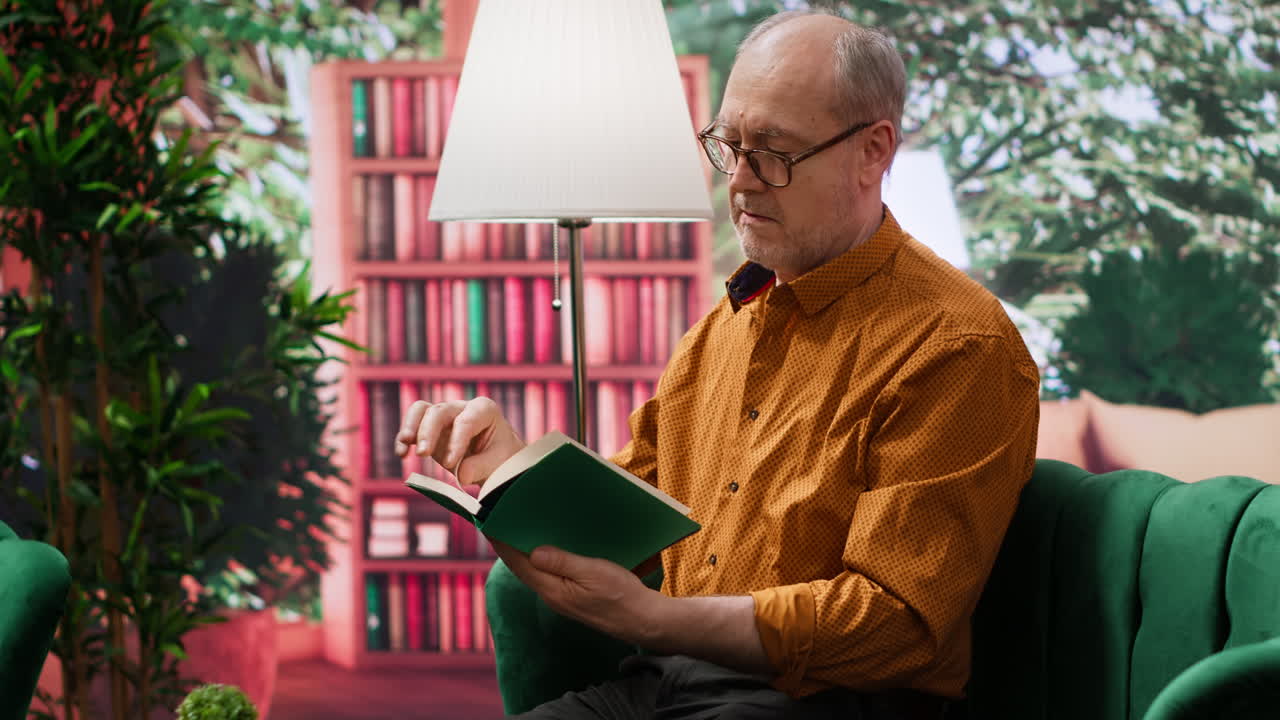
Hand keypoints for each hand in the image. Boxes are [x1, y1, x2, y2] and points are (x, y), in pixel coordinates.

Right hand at [394, 397, 525, 485]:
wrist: (496, 461)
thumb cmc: (500, 458)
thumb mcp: (498, 463)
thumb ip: (481, 466)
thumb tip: (462, 474)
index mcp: (484, 410)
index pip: (466, 421)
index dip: (456, 441)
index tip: (450, 463)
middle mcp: (461, 408)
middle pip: (439, 411)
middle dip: (429, 432)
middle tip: (423, 454)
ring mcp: (444, 416)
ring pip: (421, 410)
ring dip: (411, 427)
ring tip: (405, 447)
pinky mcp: (430, 429)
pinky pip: (413, 425)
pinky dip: (404, 439)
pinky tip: (401, 454)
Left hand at [490, 540, 662, 645]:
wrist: (643, 620)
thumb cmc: (621, 596)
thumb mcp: (593, 573)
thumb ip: (563, 563)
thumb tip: (533, 552)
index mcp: (553, 590)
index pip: (520, 565)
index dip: (503, 544)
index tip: (490, 524)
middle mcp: (552, 595)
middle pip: (523, 568)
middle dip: (511, 546)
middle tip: (503, 520)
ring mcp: (561, 598)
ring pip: (536, 572)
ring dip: (526, 552)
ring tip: (521, 529)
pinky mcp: (572, 597)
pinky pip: (550, 575)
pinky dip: (543, 560)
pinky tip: (549, 548)